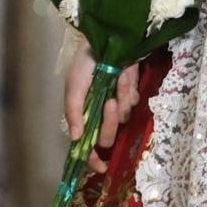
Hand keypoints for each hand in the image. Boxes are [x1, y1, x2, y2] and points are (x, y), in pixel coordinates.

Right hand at [64, 43, 140, 173]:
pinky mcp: (129, 95)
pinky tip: (125, 75)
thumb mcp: (74, 86)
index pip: (87, 148)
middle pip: (108, 137)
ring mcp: (115, 107)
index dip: (92, 160)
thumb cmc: (85, 63)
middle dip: (110, 121)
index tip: (102, 168)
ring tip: (117, 78)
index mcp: (82, 118)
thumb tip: (75, 139)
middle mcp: (99, 117)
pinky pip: (133, 103)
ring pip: (123, 119)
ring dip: (121, 98)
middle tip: (110, 102)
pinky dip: (129, 89)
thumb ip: (74, 111)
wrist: (107, 39)